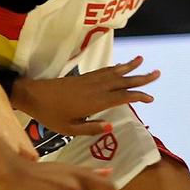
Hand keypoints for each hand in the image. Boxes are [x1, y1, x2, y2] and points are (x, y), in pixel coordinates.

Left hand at [13, 58, 160, 135]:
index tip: (150, 97)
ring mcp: (89, 81)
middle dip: (140, 78)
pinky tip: (121, 66)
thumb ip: (90, 129)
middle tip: (157, 74)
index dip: (137, 96)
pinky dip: (115, 67)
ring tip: (142, 61)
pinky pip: (103, 71)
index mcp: (93, 102)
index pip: (121, 97)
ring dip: (129, 67)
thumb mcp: (69, 129)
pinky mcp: (83, 78)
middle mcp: (94, 89)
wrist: (33, 95)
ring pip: (113, 73)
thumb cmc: (50, 115)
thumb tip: (111, 126)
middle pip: (121, 81)